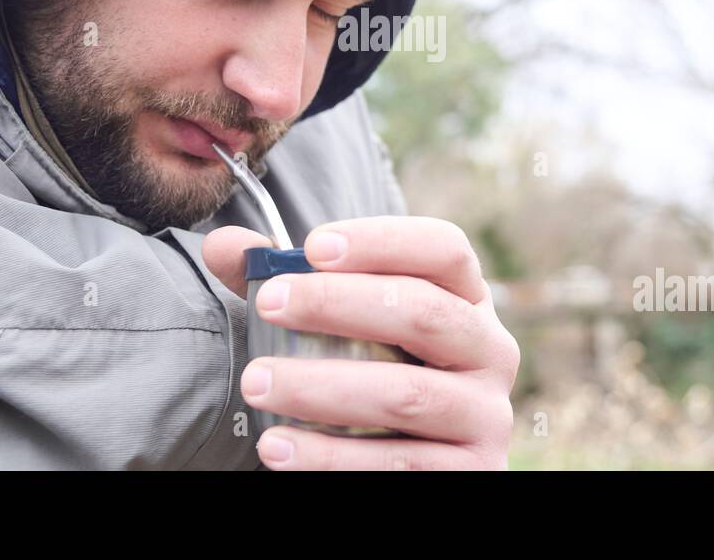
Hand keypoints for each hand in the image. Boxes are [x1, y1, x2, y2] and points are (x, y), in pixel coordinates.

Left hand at [203, 216, 519, 468]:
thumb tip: (223, 247)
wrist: (416, 469)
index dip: (383, 240)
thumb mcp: (346, 329)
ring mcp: (485, 416)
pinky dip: (329, 456)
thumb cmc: (373, 376)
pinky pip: (397, 464)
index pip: (444, 249)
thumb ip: (287, 283)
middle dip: (338, 303)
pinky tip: (276, 446)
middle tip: (267, 303)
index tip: (312, 246)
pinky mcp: (469, 474)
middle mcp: (490, 351)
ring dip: (321, 386)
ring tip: (256, 383)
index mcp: (466, 300)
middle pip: (423, 311)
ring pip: (405, 394)